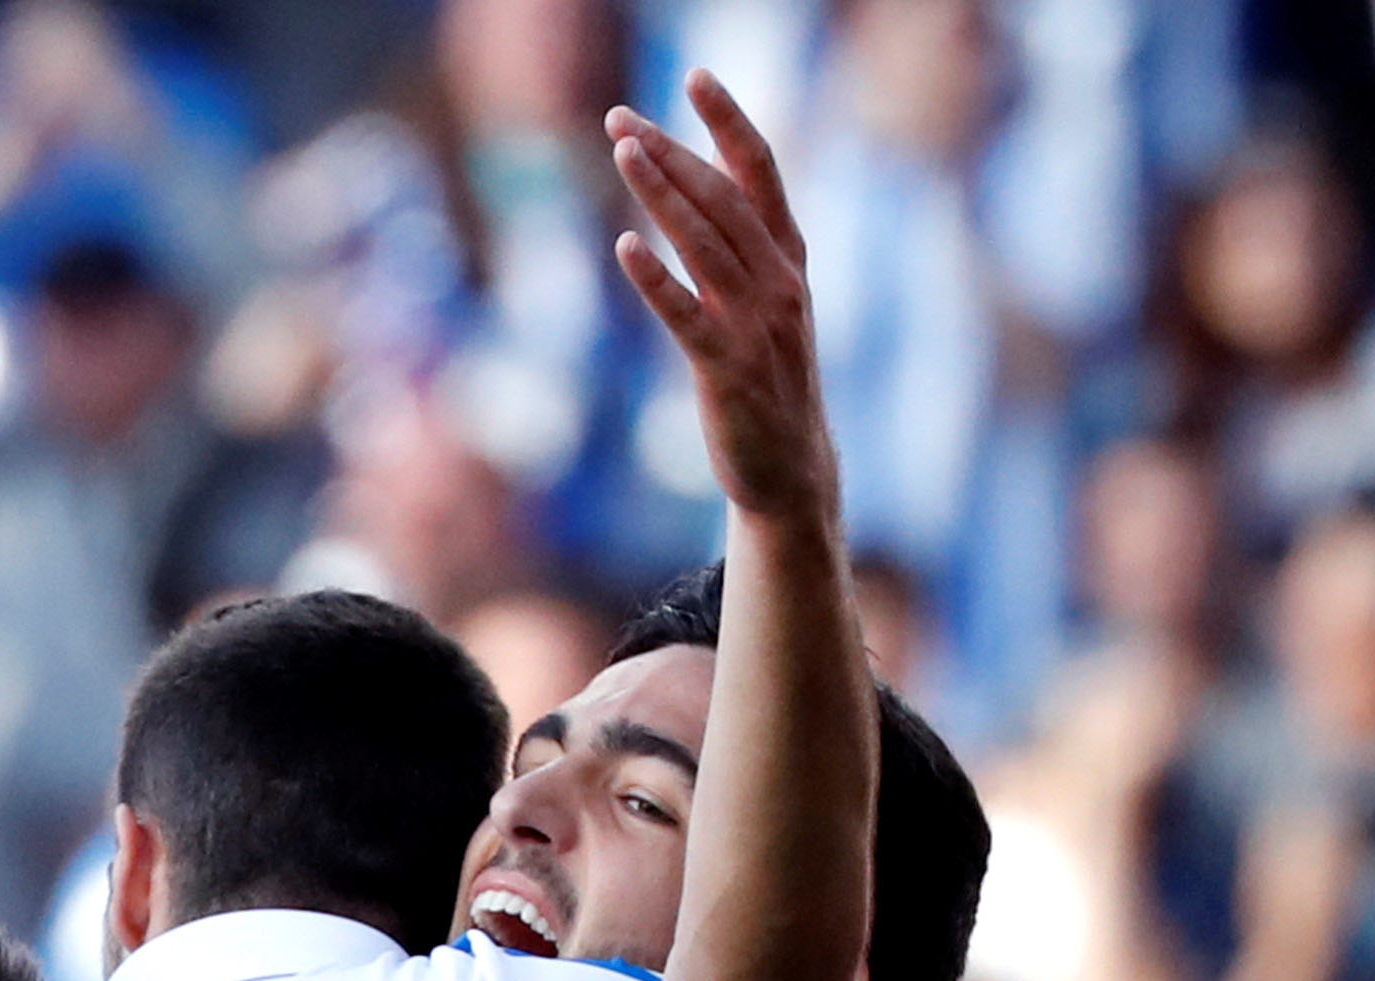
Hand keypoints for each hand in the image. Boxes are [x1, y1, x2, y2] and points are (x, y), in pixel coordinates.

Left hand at [603, 70, 833, 524]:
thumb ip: (743, 253)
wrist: (791, 471)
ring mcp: (756, 325)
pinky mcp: (726, 369)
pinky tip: (624, 245)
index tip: (697, 75)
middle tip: (621, 119)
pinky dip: (656, 278)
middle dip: (673, 152)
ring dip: (661, 193)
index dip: (729, 122)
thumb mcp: (767, 308)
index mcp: (789, 261)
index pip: (761, 173)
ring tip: (622, 152)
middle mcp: (779, 283)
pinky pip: (687, 315)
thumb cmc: (770, 383)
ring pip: (704, 244)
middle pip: (722, 199)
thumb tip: (699, 198)